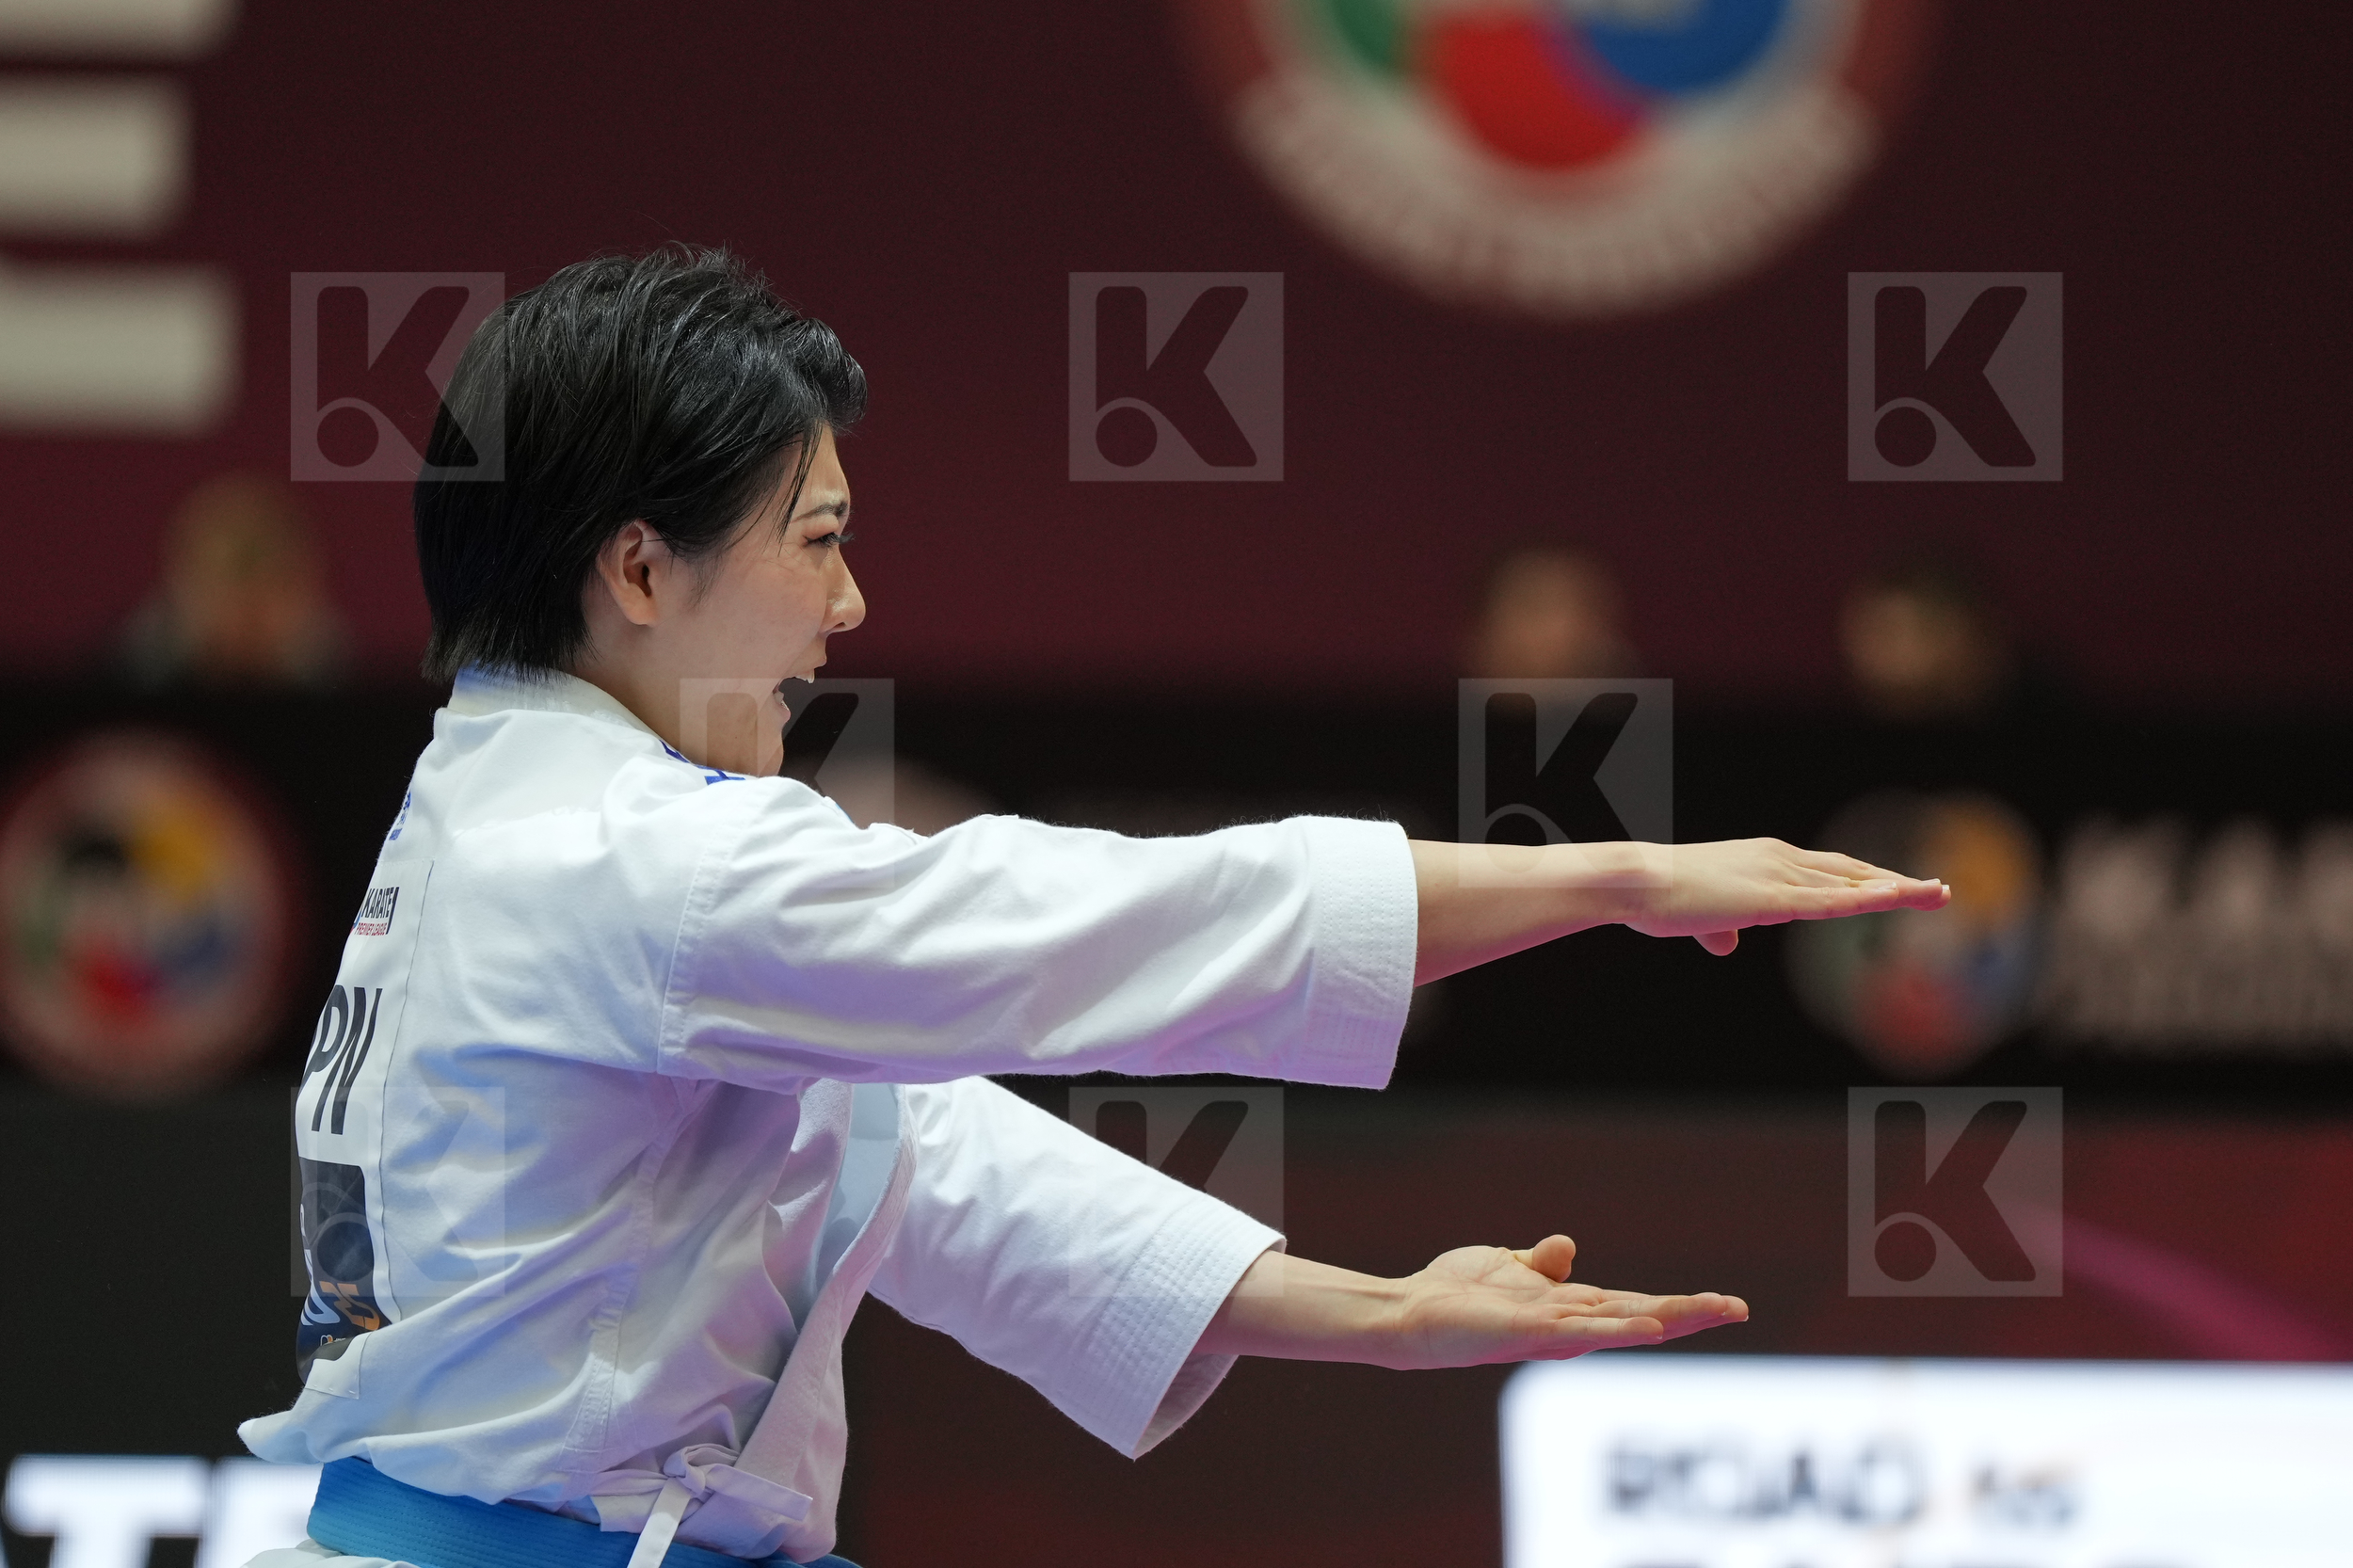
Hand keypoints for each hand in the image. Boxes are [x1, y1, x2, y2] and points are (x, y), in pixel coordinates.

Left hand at [1379, 1233, 1746, 1369]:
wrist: (1411, 1313)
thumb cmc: (1458, 1295)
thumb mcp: (1509, 1265)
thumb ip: (1542, 1261)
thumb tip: (1568, 1245)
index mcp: (1569, 1307)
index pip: (1635, 1304)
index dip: (1677, 1304)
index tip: (1724, 1302)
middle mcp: (1569, 1323)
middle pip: (1642, 1315)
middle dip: (1690, 1313)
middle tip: (1739, 1308)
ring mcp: (1552, 1332)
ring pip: (1622, 1323)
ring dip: (1669, 1318)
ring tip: (1713, 1312)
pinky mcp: (1528, 1334)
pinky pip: (1579, 1332)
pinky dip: (1616, 1330)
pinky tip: (1649, 1326)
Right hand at [1616, 837, 1948, 956]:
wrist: (1635, 883)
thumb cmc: (1659, 897)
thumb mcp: (1698, 916)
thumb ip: (1719, 928)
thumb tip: (1725, 945)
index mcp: (1766, 859)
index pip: (1832, 870)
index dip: (1870, 878)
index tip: (1904, 885)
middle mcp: (1781, 859)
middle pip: (1853, 872)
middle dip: (1897, 882)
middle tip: (1941, 891)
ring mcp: (1779, 876)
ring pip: (1851, 885)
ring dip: (1898, 890)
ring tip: (1939, 894)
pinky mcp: (1771, 899)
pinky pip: (1830, 903)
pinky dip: (1868, 900)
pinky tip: (1898, 897)